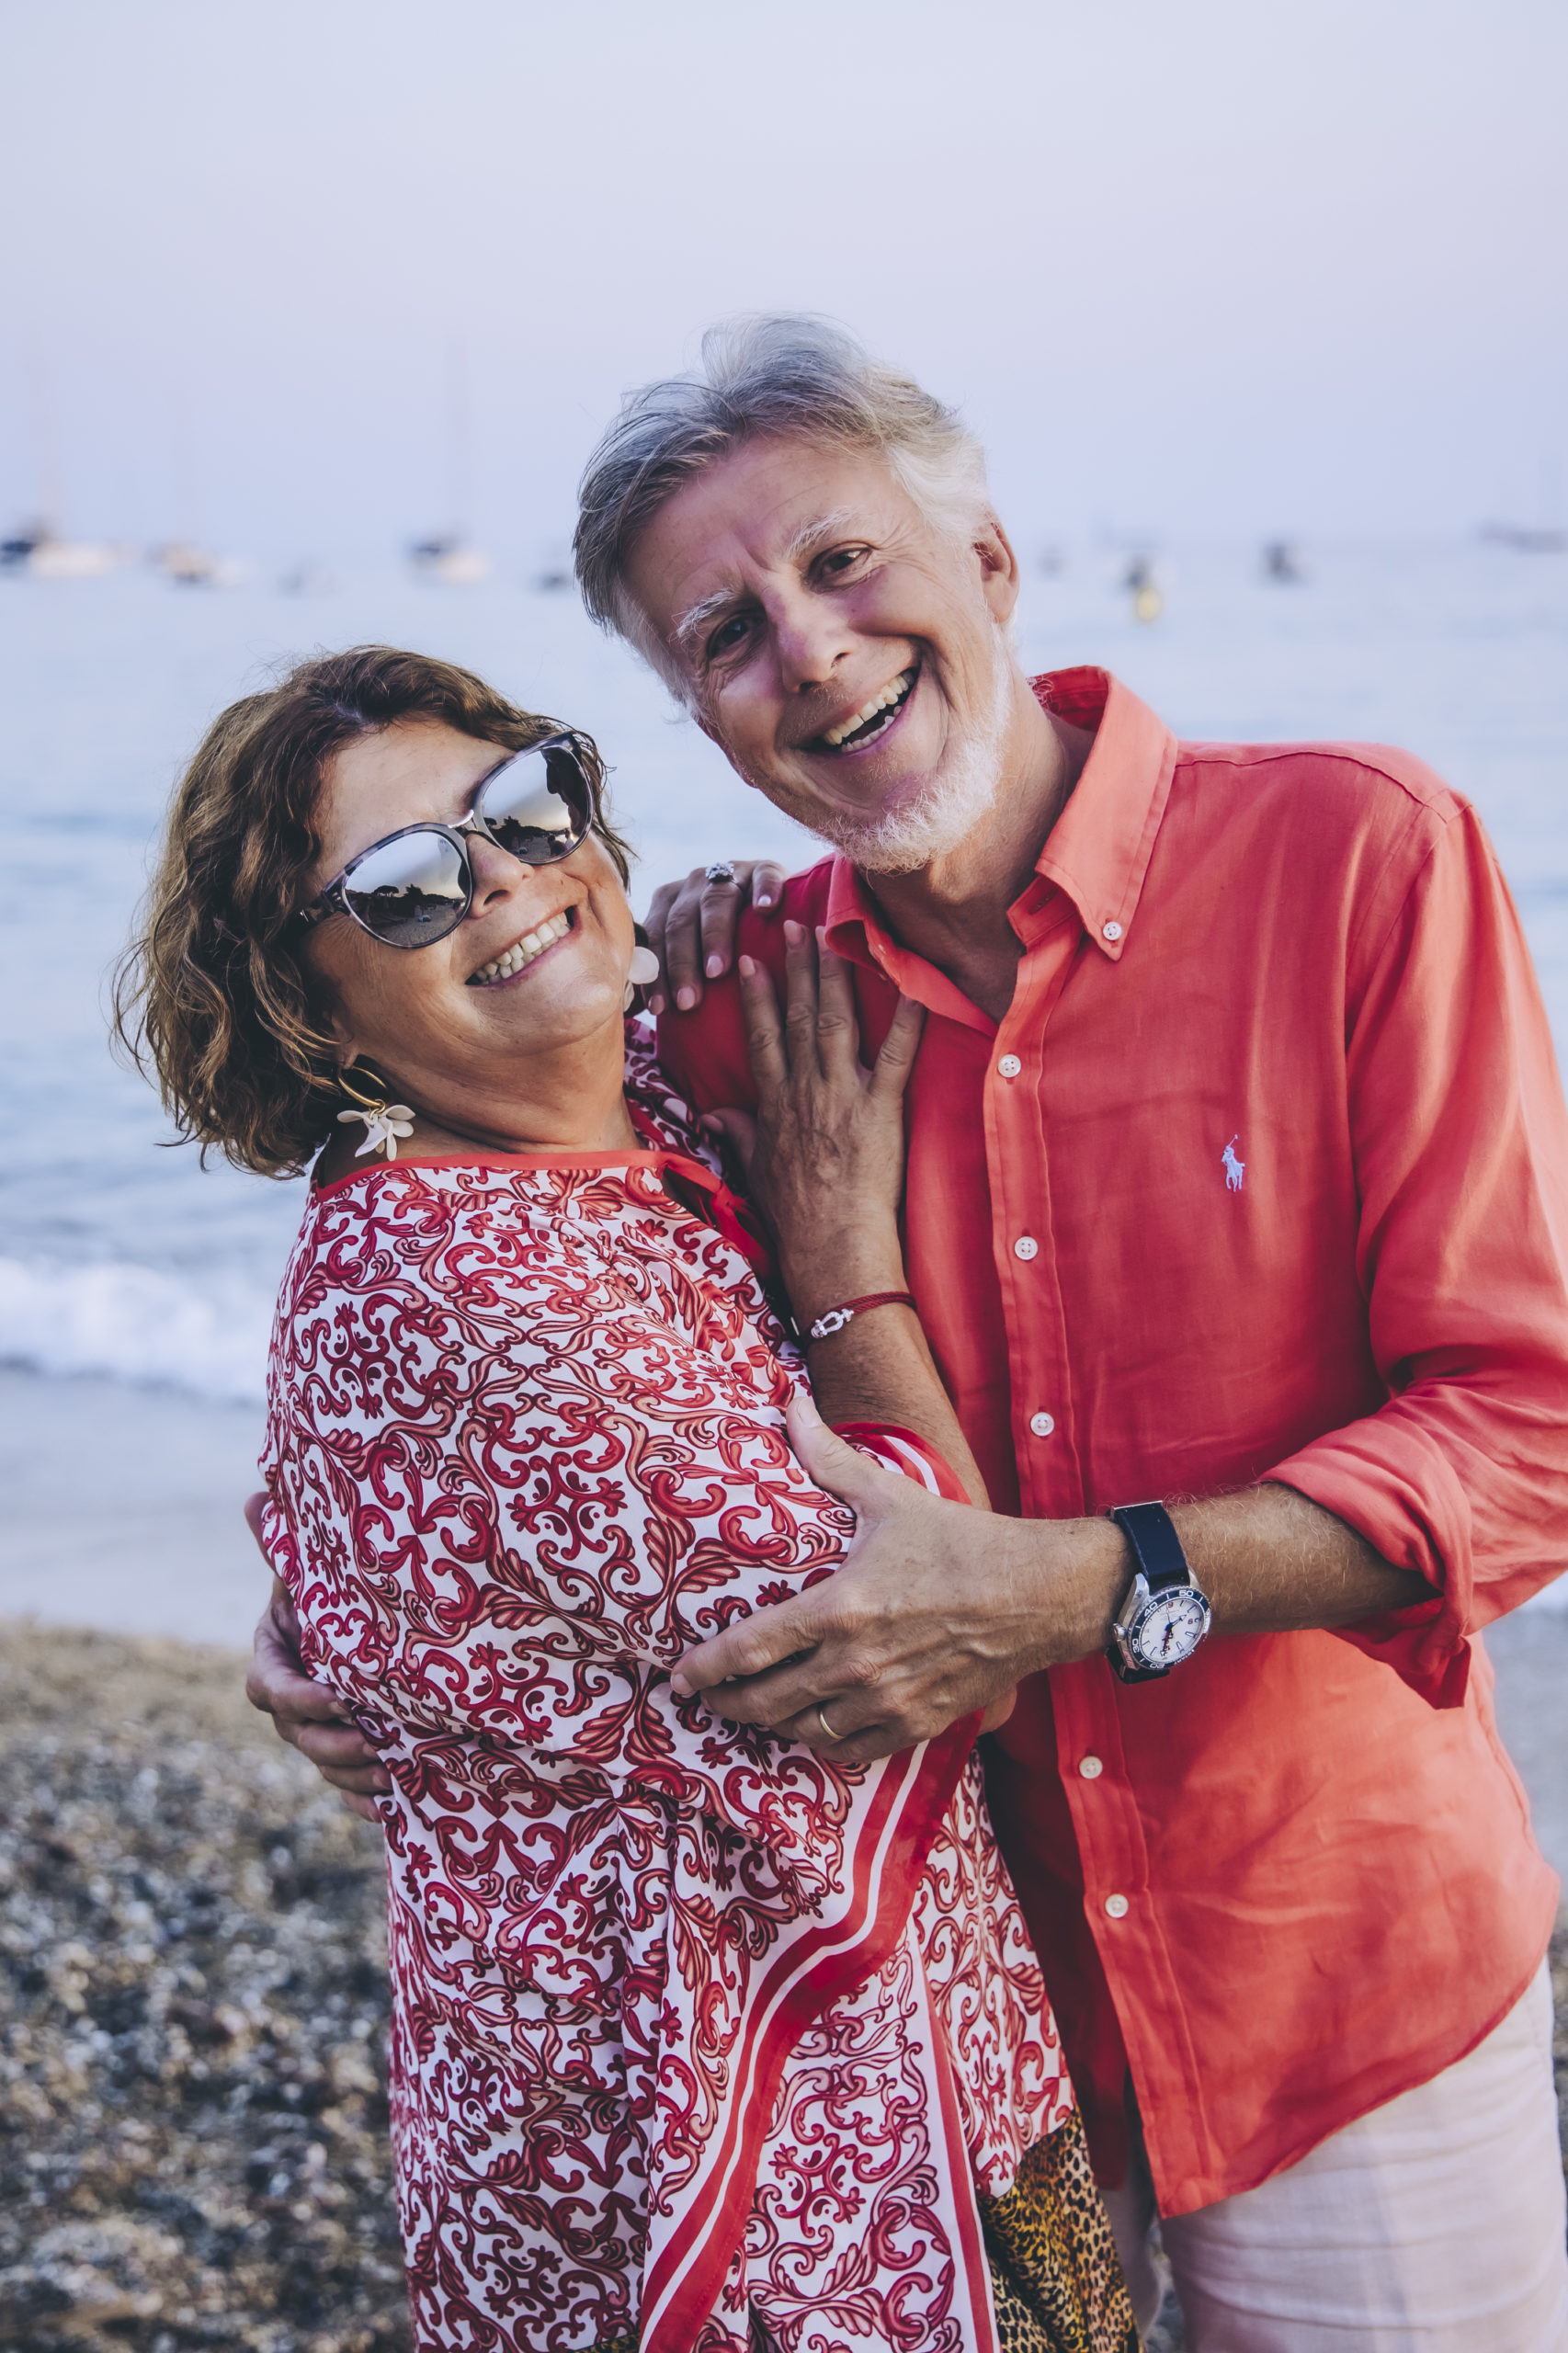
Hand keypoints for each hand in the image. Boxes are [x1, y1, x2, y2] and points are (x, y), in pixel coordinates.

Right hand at [243, 1494, 389, 1823]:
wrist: (364, 1614)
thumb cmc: (334, 1583)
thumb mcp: (310, 1564)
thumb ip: (283, 1541)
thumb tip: (257, 1495)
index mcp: (274, 1654)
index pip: (270, 1686)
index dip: (301, 1696)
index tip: (340, 1696)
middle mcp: (289, 1697)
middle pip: (296, 1733)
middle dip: (333, 1744)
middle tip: (374, 1745)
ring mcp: (314, 1726)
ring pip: (322, 1762)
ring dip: (352, 1775)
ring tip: (391, 1774)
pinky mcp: (344, 1747)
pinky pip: (346, 1785)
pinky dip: (364, 1802)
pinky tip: (390, 1812)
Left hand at [644, 857, 787, 1012]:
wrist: (771, 909)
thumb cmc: (725, 945)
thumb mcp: (692, 955)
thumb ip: (665, 971)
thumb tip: (630, 1009)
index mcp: (669, 904)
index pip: (655, 939)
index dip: (657, 974)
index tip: (660, 1009)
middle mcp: (693, 885)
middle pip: (681, 923)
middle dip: (682, 964)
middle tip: (687, 1001)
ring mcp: (729, 873)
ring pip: (716, 901)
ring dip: (715, 936)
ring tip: (717, 971)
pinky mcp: (765, 868)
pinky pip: (763, 875)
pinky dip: (765, 889)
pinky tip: (765, 908)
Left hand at [670, 1397, 1125, 1762]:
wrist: (1037, 1594)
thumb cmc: (960, 1540)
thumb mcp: (890, 1494)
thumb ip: (830, 1455)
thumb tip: (790, 1400)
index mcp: (841, 1607)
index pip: (750, 1650)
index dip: (704, 1669)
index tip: (677, 1675)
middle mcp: (856, 1663)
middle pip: (766, 1701)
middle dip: (726, 1703)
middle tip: (706, 1697)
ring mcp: (887, 1701)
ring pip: (804, 1731)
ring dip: (770, 1725)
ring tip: (753, 1711)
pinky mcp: (917, 1724)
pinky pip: (850, 1751)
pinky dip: (822, 1743)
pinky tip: (810, 1728)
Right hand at [702, 923, 923, 1328]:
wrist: (830, 1247)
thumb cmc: (794, 1217)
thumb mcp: (756, 1169)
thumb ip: (738, 1132)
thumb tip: (712, 1112)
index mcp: (775, 1103)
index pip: (762, 1036)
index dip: (758, 994)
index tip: (752, 959)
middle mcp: (805, 1090)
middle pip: (798, 1016)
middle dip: (796, 966)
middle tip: (794, 925)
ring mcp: (843, 1096)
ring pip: (836, 1022)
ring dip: (834, 975)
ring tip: (833, 936)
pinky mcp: (883, 1110)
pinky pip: (897, 1055)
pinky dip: (908, 1019)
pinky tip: (915, 984)